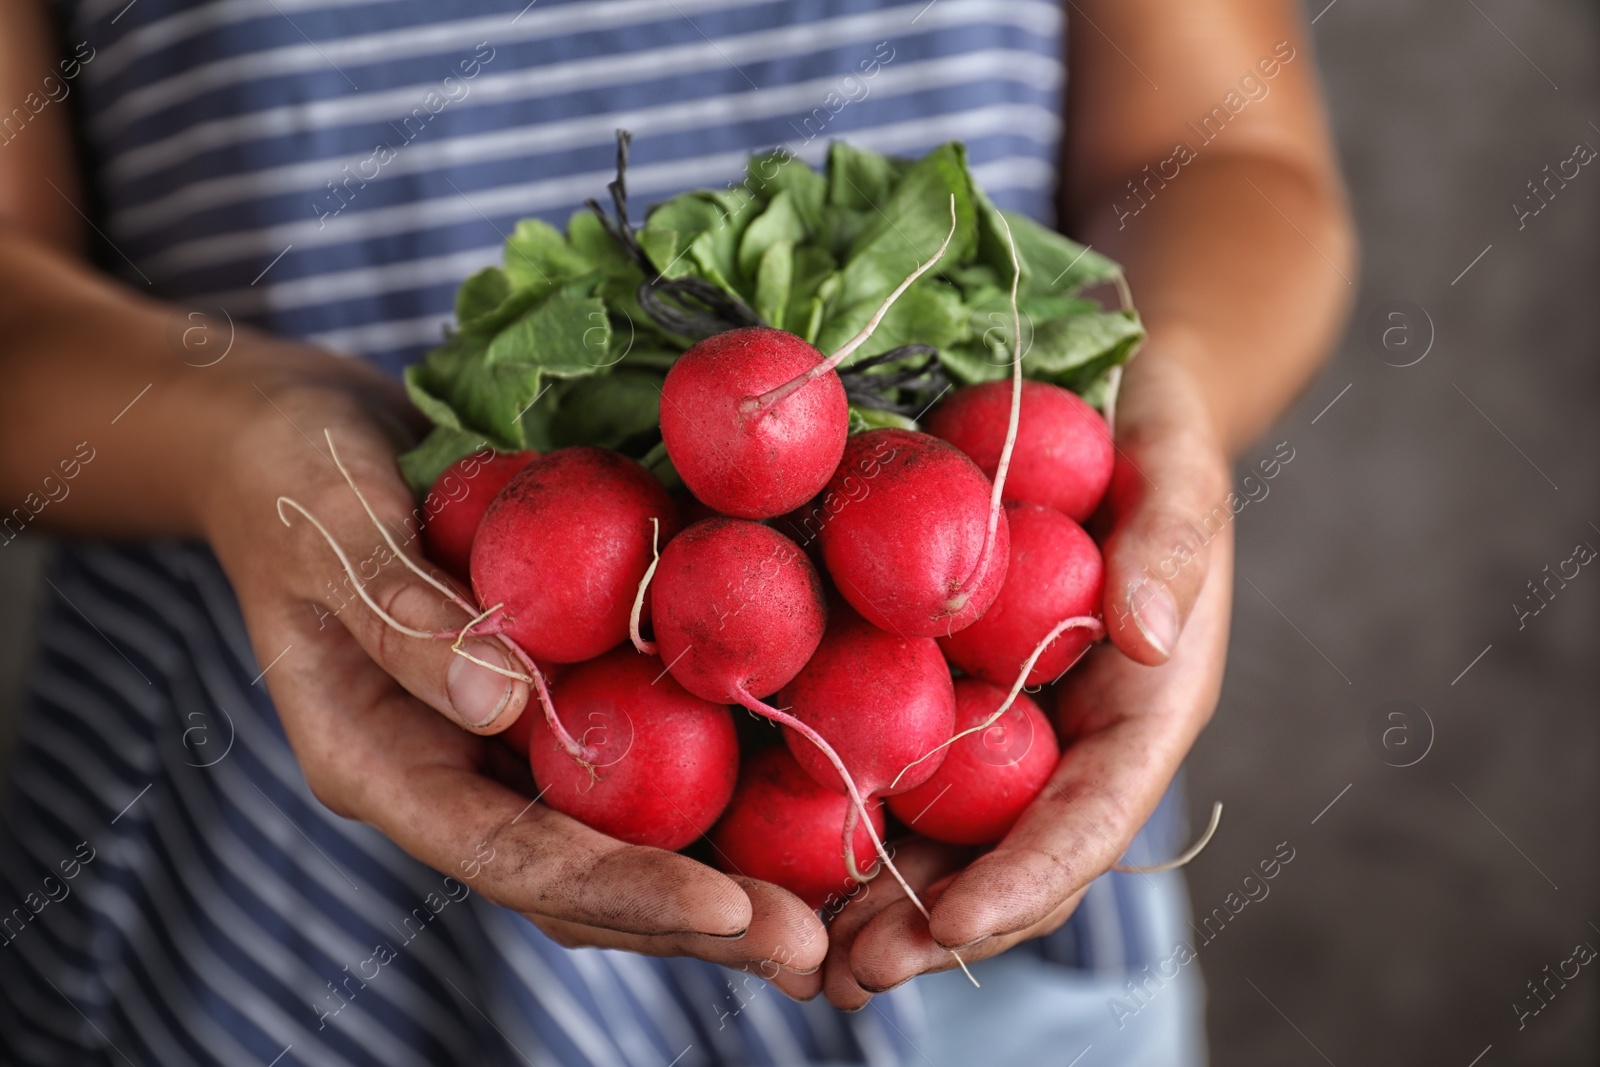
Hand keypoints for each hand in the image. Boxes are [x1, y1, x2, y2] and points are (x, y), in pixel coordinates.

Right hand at [201, 355, 827, 995]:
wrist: (300, 440)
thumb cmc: (292, 475)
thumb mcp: (329, 526)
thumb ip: (402, 617)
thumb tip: (503, 704)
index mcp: (381, 765)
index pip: (510, 856)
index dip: (619, 889)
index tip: (729, 912)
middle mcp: (453, 777)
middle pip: (580, 883)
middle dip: (694, 920)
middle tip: (812, 953)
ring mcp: (503, 746)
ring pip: (620, 840)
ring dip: (721, 878)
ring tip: (831, 912)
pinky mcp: (554, 697)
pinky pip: (637, 760)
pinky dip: (714, 790)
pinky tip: (800, 794)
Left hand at [829, 349, 1234, 1005]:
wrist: (1103, 409)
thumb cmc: (1151, 435)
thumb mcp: (1176, 469)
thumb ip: (1174, 544)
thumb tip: (1150, 637)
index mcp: (1141, 710)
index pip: (1089, 817)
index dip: (1025, 879)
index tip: (948, 924)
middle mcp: (1071, 740)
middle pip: (1008, 860)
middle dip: (933, 929)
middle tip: (845, 974)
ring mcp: (1006, 728)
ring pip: (946, 842)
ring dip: (879, 908)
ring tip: (801, 957)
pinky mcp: (945, 696)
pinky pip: (897, 772)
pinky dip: (844, 824)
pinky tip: (774, 861)